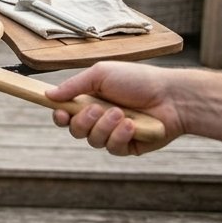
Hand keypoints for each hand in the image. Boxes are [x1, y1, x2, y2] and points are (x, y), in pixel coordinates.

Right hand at [45, 62, 188, 156]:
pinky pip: (112, 148)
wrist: (172, 97)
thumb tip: (49, 94)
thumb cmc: (138, 80)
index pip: (65, 113)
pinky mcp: (127, 146)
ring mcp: (112, 133)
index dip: (60, 116)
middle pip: (75, 130)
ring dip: (105, 126)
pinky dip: (120, 136)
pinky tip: (132, 125)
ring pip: (93, 140)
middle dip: (84, 121)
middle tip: (98, 109)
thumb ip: (74, 85)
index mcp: (90, 100)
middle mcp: (99, 118)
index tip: (61, 113)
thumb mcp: (102, 74)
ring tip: (122, 113)